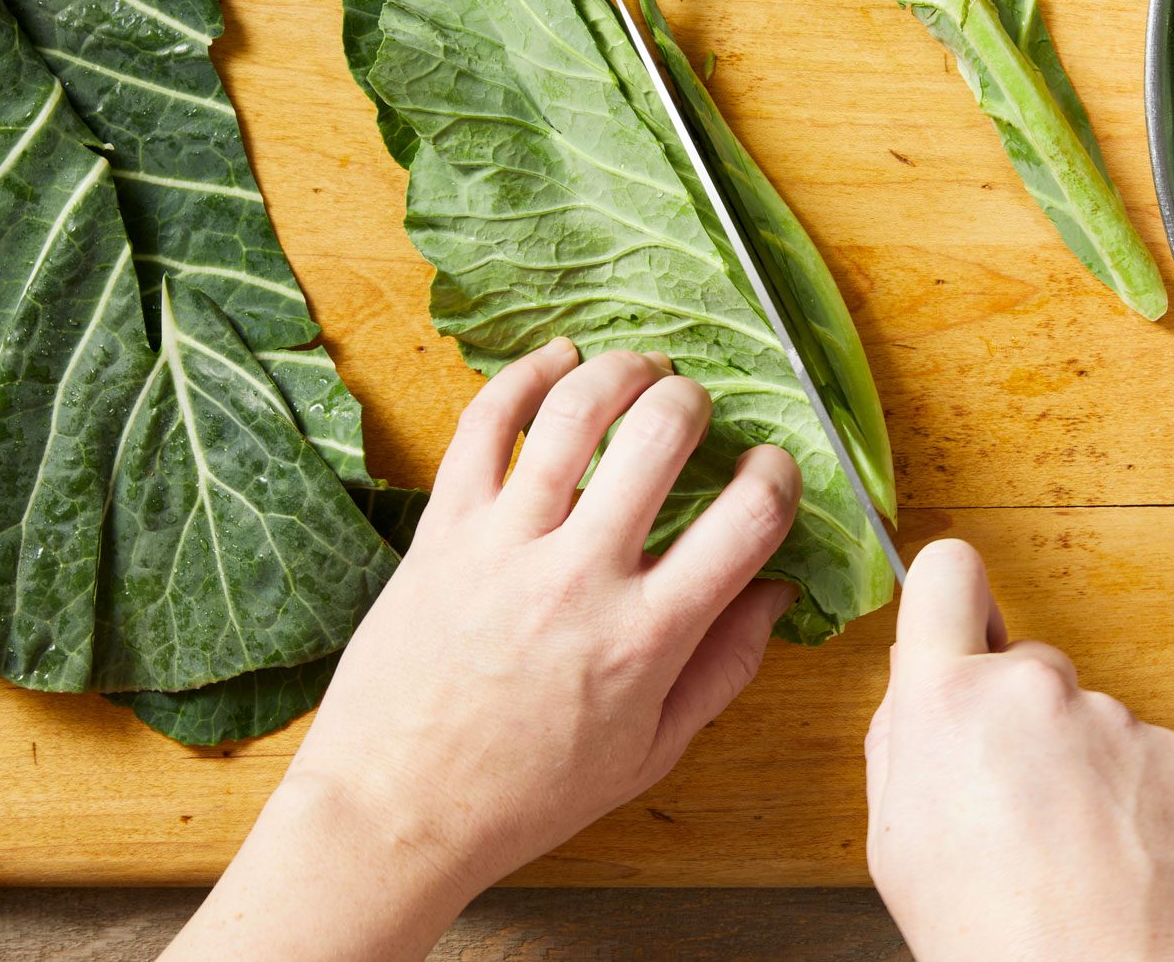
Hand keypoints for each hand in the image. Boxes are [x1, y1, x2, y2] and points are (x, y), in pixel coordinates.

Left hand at [166, 339, 801, 960]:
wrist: (395, 811)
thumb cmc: (524, 795)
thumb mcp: (649, 753)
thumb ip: (724, 669)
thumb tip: (777, 594)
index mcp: (646, 637)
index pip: (749, 518)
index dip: (778, 474)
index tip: (770, 469)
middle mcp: (581, 577)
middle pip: (663, 434)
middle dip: (694, 401)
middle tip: (694, 409)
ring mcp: (506, 544)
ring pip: (575, 410)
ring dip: (620, 369)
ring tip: (638, 368)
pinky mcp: (443, 529)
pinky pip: (486, 424)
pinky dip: (524, 376)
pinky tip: (554, 361)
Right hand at [865, 540, 1173, 960]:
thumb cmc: (982, 929)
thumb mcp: (893, 833)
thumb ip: (902, 734)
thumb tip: (920, 677)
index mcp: (946, 696)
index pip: (948, 571)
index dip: (951, 592)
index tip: (960, 617)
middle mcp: (1032, 685)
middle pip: (1023, 660)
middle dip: (1016, 710)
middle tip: (1010, 793)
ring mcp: (1110, 715)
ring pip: (1085, 715)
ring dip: (1076, 758)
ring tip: (1065, 844)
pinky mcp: (1173, 752)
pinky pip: (1140, 753)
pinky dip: (1128, 792)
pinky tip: (1110, 853)